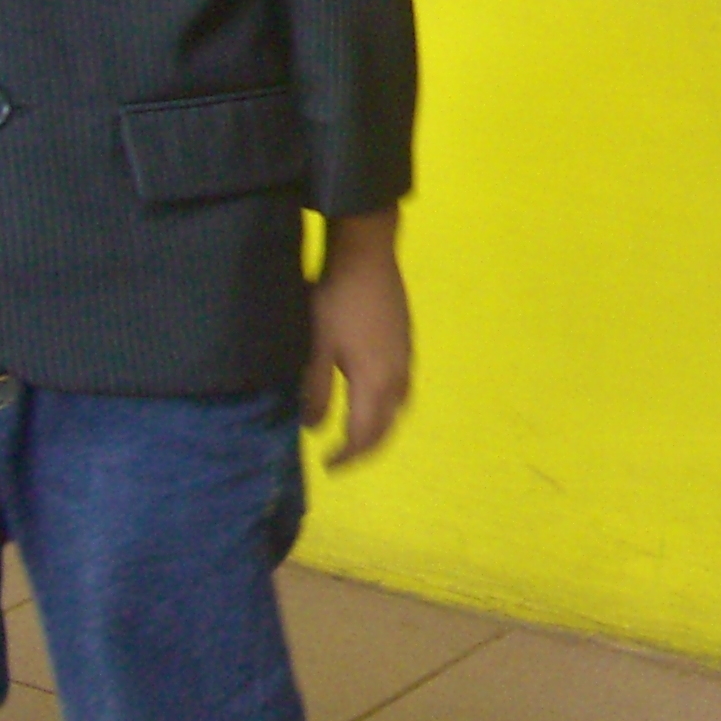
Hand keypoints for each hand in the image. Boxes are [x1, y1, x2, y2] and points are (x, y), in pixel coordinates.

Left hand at [302, 209, 410, 467]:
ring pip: (398, 407)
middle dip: (366, 447)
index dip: (348, 455)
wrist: (367, 255)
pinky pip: (401, 388)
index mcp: (376, 382)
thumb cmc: (336, 302)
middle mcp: (398, 376)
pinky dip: (386, 405)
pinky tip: (370, 394)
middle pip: (387, 426)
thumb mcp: (316, 348)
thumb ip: (316, 391)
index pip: (365, 435)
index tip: (328, 465)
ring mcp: (406, 357)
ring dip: (379, 426)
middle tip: (342, 456)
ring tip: (356, 431)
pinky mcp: (406, 341)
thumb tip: (314, 427)